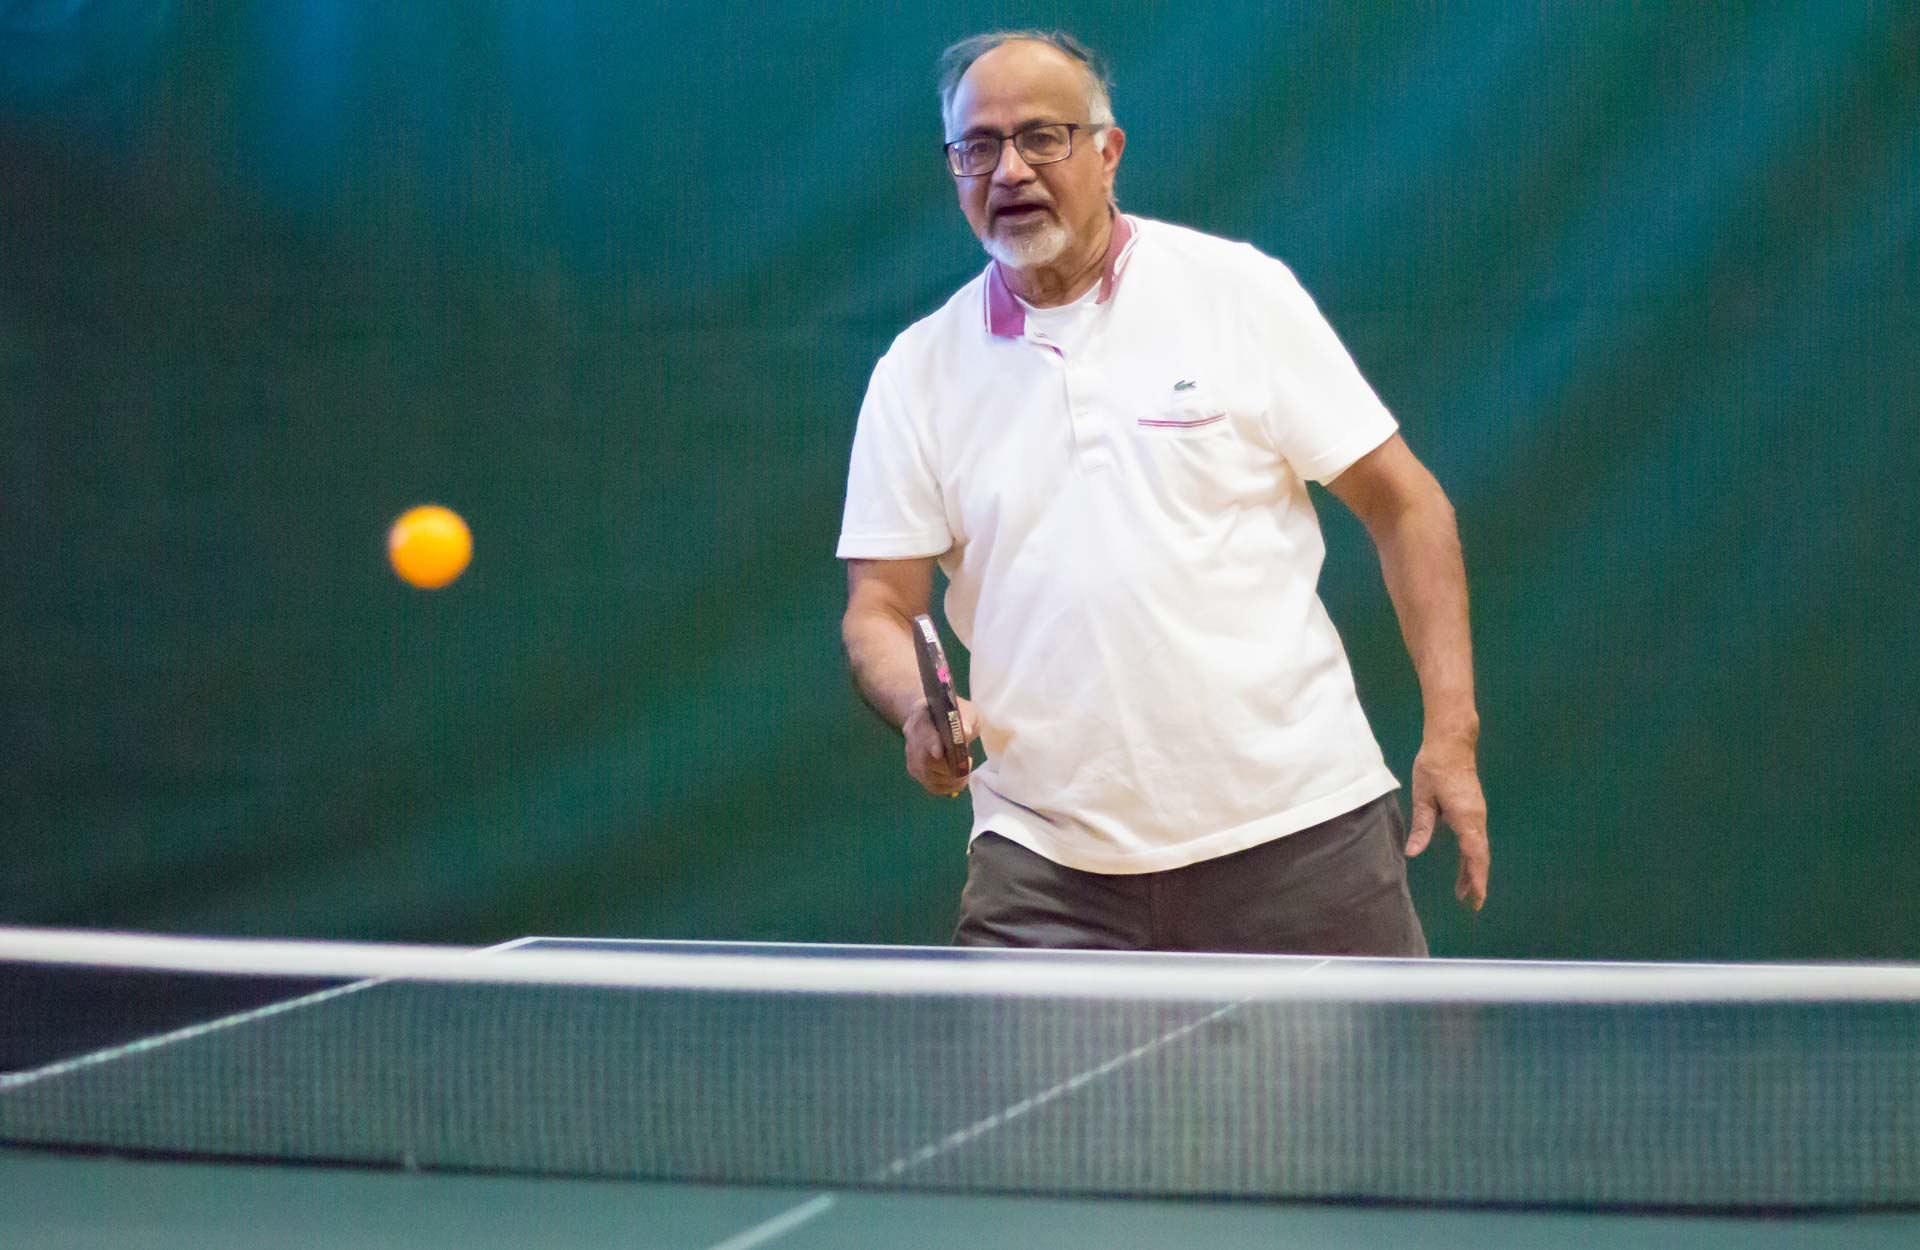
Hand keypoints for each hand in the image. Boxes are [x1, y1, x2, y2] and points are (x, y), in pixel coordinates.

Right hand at [904, 695, 978, 797]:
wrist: (935, 719)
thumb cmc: (953, 714)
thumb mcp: (964, 710)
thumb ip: (965, 719)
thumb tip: (965, 733)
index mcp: (922, 716)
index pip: (924, 732)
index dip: (930, 743)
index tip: (938, 753)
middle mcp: (912, 736)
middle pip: (923, 759)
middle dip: (947, 768)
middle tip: (966, 767)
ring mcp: (911, 755)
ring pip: (926, 776)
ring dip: (949, 780)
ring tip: (965, 774)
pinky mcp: (915, 771)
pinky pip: (929, 786)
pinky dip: (946, 788)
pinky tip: (958, 782)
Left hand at [1406, 735, 1489, 909]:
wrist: (1451, 743)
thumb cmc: (1435, 768)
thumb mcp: (1423, 798)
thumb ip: (1422, 827)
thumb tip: (1413, 853)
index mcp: (1466, 818)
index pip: (1475, 855)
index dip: (1477, 879)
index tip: (1477, 898)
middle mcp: (1476, 819)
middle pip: (1480, 856)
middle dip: (1476, 880)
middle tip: (1472, 904)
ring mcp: (1477, 814)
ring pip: (1478, 848)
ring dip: (1472, 869)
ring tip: (1463, 892)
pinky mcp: (1472, 810)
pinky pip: (1474, 838)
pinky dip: (1470, 855)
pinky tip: (1462, 865)